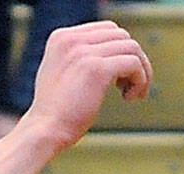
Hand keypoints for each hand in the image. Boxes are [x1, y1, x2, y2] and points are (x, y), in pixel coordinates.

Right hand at [26, 22, 151, 150]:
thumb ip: (77, 60)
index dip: (119, 50)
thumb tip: (108, 58)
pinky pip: (133, 64)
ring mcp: (84, 52)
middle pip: (121, 35)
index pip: (106, 29)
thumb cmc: (53, 115)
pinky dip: (140, 80)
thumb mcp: (60, 76)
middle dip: (134, 59)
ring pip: (131, 48)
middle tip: (131, 86)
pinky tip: (130, 98)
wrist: (43, 133)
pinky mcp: (97, 69)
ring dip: (140, 71)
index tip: (120, 75)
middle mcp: (72, 39)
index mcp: (62, 37)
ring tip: (132, 94)